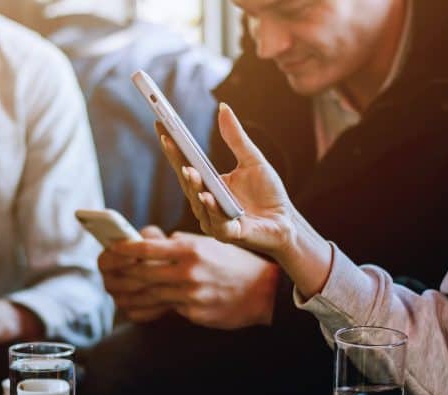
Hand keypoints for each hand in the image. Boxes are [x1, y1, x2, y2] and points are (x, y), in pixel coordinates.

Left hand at [101, 228, 278, 328]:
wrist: (263, 291)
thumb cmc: (232, 262)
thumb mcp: (206, 243)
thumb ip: (176, 243)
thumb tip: (147, 241)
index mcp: (190, 251)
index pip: (146, 250)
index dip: (124, 250)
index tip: (110, 249)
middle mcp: (188, 273)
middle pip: (141, 276)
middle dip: (119, 274)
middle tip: (106, 272)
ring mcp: (191, 296)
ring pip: (150, 296)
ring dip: (129, 294)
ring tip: (117, 291)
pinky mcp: (195, 315)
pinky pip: (168, 309)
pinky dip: (154, 306)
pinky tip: (142, 304)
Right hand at [157, 103, 293, 256]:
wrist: (286, 222)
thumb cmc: (268, 194)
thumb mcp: (252, 160)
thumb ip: (236, 138)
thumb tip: (223, 108)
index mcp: (208, 185)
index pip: (185, 163)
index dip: (173, 146)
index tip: (161, 124)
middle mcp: (205, 203)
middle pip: (187, 181)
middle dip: (177, 161)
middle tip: (168, 141)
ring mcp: (213, 220)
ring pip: (198, 202)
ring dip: (193, 185)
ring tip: (189, 169)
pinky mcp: (228, 233)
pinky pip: (216, 221)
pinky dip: (211, 208)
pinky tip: (207, 196)